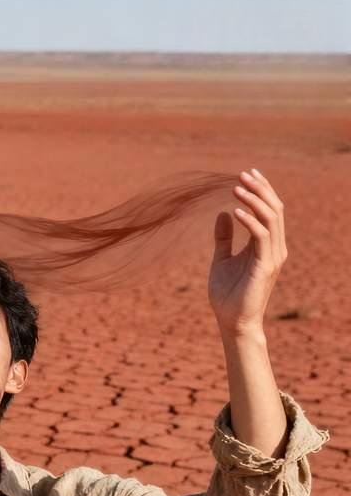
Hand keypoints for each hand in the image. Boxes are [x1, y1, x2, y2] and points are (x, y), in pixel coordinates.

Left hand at [208, 168, 287, 335]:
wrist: (231, 322)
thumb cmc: (227, 294)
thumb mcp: (221, 259)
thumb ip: (224, 237)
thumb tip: (224, 213)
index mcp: (266, 246)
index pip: (270, 211)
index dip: (261, 191)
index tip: (246, 174)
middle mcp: (275, 248)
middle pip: (275, 209)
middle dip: (260, 189)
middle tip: (242, 174)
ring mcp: (273, 256)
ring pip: (271, 218)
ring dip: (255, 200)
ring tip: (237, 187)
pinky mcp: (266, 265)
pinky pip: (261, 236)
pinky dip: (250, 221)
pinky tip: (235, 212)